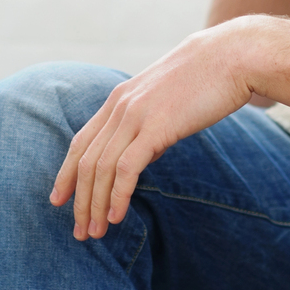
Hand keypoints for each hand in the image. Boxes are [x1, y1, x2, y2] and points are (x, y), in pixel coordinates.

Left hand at [49, 21, 261, 239]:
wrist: (231, 57)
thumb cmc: (205, 79)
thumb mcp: (165, 100)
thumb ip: (147, 124)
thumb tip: (143, 154)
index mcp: (118, 100)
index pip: (81, 142)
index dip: (66, 173)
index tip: (58, 200)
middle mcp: (119, 107)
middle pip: (85, 161)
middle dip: (79, 200)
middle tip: (79, 232)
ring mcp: (135, 116)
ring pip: (101, 168)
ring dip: (95, 205)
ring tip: (96, 233)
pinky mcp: (156, 127)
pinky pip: (127, 168)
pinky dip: (117, 196)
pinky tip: (116, 216)